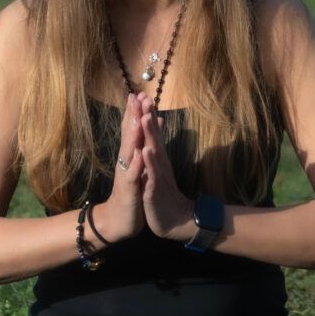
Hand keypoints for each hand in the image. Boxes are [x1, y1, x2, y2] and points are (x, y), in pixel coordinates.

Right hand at [94, 93, 146, 243]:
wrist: (117, 221)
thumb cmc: (130, 192)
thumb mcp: (137, 167)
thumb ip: (140, 147)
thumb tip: (148, 127)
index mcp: (129, 156)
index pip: (132, 130)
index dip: (135, 111)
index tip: (138, 92)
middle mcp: (125, 162)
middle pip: (128, 135)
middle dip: (133, 115)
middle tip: (136, 96)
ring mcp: (126, 175)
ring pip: (130, 152)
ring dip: (133, 135)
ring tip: (137, 118)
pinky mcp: (129, 190)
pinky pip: (134, 175)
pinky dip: (137, 164)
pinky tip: (140, 154)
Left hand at [138, 96, 194, 240]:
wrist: (174, 220)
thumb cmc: (163, 193)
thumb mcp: (159, 168)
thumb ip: (160, 146)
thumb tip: (160, 125)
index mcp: (158, 158)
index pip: (151, 133)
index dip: (146, 114)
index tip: (140, 95)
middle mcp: (159, 163)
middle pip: (153, 137)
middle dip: (148, 118)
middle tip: (145, 98)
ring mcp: (158, 176)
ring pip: (154, 152)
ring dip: (150, 135)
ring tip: (145, 118)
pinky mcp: (155, 190)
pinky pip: (151, 174)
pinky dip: (149, 163)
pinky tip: (145, 152)